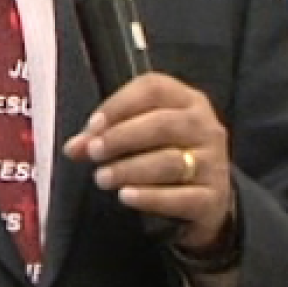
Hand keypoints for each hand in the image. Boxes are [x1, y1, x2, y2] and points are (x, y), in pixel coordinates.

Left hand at [62, 72, 233, 252]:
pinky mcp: (213, 197)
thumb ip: (106, 136)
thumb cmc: (167, 154)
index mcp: (186, 100)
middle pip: (162, 124)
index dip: (119, 104)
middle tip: (94, 152)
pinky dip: (151, 198)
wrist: (208, 198)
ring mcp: (213, 162)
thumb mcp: (141, 136)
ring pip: (169, 161)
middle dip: (122, 137)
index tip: (92, 125)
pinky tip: (127, 197)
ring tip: (102, 178)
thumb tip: (74, 147)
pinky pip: (181, 197)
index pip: (154, 88)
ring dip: (130, 169)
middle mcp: (204, 126)